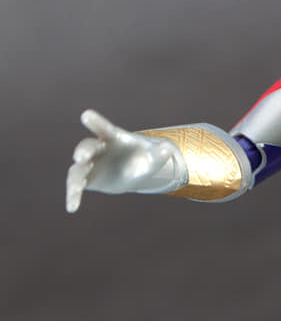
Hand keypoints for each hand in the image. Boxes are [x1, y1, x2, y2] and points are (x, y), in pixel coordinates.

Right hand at [66, 110, 184, 212]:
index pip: (104, 128)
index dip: (96, 122)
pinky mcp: (88, 180)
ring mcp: (90, 165)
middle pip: (87, 147)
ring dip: (75, 178)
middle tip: (81, 156)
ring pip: (77, 169)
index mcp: (114, 138)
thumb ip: (160, 152)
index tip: (86, 115)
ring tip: (76, 188)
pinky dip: (73, 196)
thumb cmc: (145, 157)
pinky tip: (72, 207)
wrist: (136, 172)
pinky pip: (77, 187)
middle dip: (83, 150)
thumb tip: (167, 149)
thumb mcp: (156, 156)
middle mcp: (98, 149)